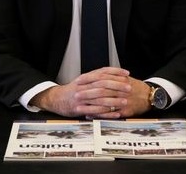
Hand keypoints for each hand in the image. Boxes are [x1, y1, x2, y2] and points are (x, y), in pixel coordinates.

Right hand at [30, 67, 151, 117]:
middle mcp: (83, 86)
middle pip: (102, 84)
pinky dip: (106, 113)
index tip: (126, 73)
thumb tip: (113, 73)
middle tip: (129, 87)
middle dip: (117, 86)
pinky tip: (115, 113)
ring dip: (114, 100)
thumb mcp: (83, 80)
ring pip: (99, 98)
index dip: (115, 72)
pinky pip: (95, 111)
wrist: (56, 99)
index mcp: (85, 77)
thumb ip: (96, 77)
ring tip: (125, 101)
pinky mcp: (79, 109)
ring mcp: (81, 98)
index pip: (102, 72)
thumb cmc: (73, 89)